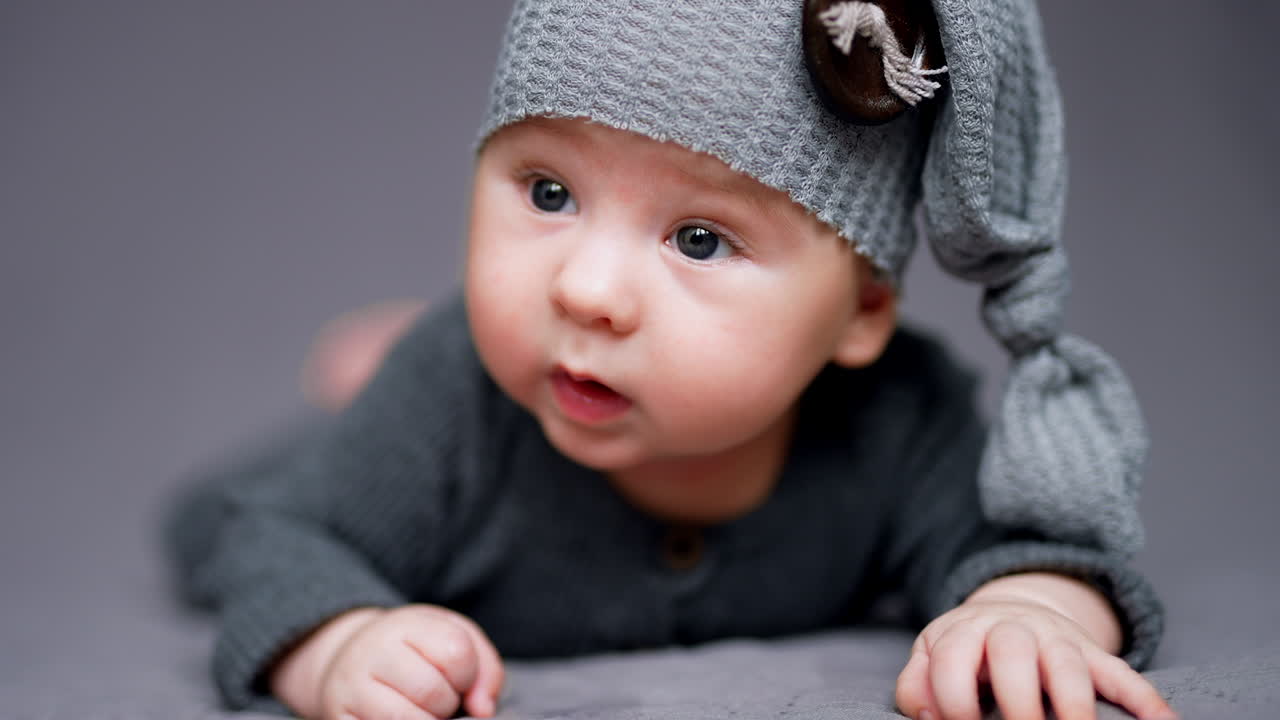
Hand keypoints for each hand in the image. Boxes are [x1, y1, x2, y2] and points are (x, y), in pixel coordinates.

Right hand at [271, 605, 504, 719]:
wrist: (351, 661)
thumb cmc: (414, 653)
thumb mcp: (452, 640)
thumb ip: (484, 669)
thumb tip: (483, 710)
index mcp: (405, 625)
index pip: (456, 653)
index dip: (467, 674)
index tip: (457, 676)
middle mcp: (371, 652)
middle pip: (432, 691)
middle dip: (447, 703)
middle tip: (439, 699)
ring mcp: (350, 688)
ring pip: (406, 719)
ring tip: (422, 712)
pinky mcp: (338, 718)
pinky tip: (404, 718)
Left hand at [894, 596, 1175, 719]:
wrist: (1010, 611)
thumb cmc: (965, 651)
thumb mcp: (932, 657)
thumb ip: (917, 685)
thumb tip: (928, 716)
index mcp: (966, 630)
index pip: (954, 657)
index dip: (952, 697)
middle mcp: (1013, 629)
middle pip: (1014, 651)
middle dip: (1016, 698)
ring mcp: (1057, 640)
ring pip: (1069, 664)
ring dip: (1074, 704)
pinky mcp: (1092, 655)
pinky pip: (1123, 674)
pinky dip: (1146, 700)